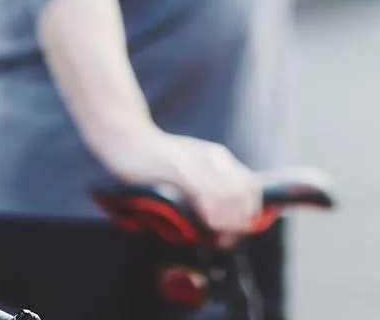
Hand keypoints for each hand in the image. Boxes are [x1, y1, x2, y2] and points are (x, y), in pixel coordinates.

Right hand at [105, 129, 262, 239]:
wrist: (129, 139)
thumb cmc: (154, 160)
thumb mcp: (189, 169)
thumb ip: (206, 186)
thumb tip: (220, 214)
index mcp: (218, 158)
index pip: (251, 186)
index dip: (251, 211)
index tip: (239, 231)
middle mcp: (213, 158)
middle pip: (244, 194)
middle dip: (241, 221)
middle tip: (228, 239)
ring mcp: (197, 162)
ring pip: (229, 196)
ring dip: (228, 222)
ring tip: (220, 238)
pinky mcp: (179, 169)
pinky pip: (205, 194)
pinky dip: (212, 213)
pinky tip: (207, 224)